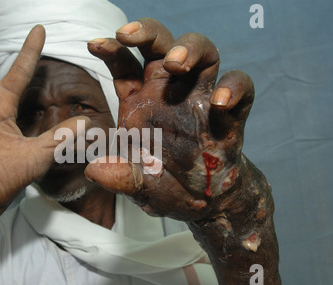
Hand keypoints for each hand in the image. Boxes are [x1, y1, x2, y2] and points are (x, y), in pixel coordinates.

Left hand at [86, 18, 254, 220]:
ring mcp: (201, 100)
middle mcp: (170, 92)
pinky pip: (241, 87)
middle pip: (162, 45)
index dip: (112, 50)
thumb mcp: (137, 185)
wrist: (202, 202)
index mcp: (140, 101)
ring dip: (190, 49)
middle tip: (128, 35)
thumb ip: (119, 177)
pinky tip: (219, 104)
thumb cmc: (164, 185)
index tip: (95, 45)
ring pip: (203, 53)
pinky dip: (234, 88)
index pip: (126, 64)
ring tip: (176, 64)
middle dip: (147, 32)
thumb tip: (95, 170)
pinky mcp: (231, 115)